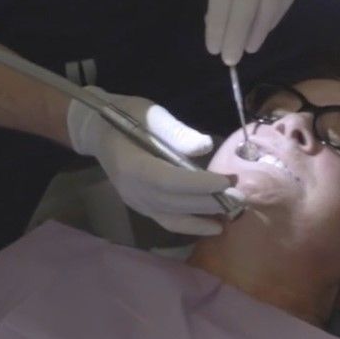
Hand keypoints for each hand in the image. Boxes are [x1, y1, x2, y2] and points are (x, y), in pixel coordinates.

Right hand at [66, 88, 236, 235]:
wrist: (98, 130)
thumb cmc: (126, 115)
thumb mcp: (151, 114)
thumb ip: (176, 132)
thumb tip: (205, 147)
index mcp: (132, 165)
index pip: (169, 181)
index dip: (199, 184)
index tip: (227, 180)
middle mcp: (132, 190)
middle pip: (175, 203)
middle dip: (210, 201)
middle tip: (241, 196)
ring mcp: (135, 202)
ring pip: (173, 217)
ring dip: (203, 217)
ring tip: (232, 214)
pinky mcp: (140, 206)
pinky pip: (167, 220)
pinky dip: (190, 224)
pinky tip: (212, 224)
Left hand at [205, 0, 318, 64]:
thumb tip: (219, 19)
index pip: (221, 2)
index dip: (217, 28)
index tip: (214, 49)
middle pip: (243, 12)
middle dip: (234, 39)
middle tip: (229, 60)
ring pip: (266, 12)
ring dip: (255, 34)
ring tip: (247, 49)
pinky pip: (284, 3)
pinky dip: (273, 20)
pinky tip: (265, 30)